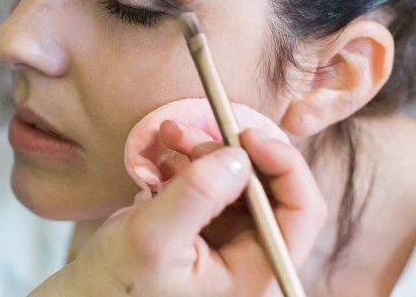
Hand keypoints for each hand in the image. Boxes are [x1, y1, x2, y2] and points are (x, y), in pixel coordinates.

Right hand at [32, 126, 326, 296]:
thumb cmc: (115, 286)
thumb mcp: (152, 238)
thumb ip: (196, 196)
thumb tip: (239, 156)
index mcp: (254, 274)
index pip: (301, 213)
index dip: (283, 165)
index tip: (246, 136)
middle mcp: (250, 257)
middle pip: (270, 188)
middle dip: (233, 152)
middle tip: (192, 133)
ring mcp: (227, 241)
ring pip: (239, 179)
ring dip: (206, 151)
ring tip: (169, 136)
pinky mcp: (204, 227)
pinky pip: (212, 183)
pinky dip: (190, 162)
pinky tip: (163, 160)